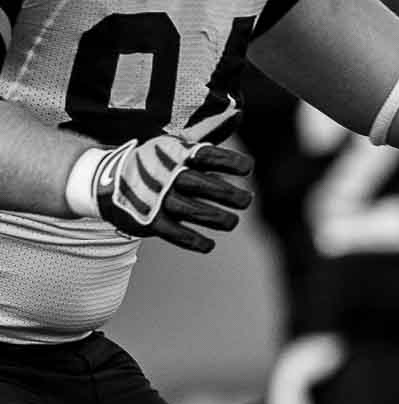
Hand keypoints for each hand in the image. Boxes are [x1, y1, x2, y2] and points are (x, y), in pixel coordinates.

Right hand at [84, 109, 251, 253]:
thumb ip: (205, 134)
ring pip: (194, 211)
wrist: (100, 178)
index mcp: (173, 153)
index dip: (228, 161)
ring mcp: (155, 198)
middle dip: (229, 194)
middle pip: (203, 185)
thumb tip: (238, 114)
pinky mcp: (148, 220)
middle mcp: (165, 174)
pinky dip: (195, 241)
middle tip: (247, 200)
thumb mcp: (173, 143)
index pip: (206, 155)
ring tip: (232, 221)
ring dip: (218, 218)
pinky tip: (209, 244)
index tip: (248, 167)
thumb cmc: (150, 161)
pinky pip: (176, 234)